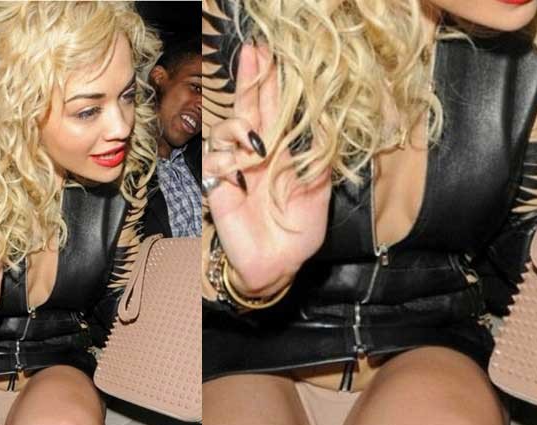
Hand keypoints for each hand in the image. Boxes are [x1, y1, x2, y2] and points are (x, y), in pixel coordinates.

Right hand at [203, 43, 331, 296]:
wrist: (278, 262)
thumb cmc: (300, 228)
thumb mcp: (317, 189)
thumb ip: (315, 156)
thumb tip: (321, 120)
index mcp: (280, 151)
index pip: (273, 109)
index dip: (270, 83)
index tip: (269, 54)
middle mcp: (255, 153)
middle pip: (247, 107)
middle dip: (249, 79)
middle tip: (252, 51)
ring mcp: (234, 167)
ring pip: (226, 128)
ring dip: (239, 127)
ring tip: (256, 145)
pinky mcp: (217, 185)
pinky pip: (216, 160)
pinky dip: (229, 162)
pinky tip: (242, 173)